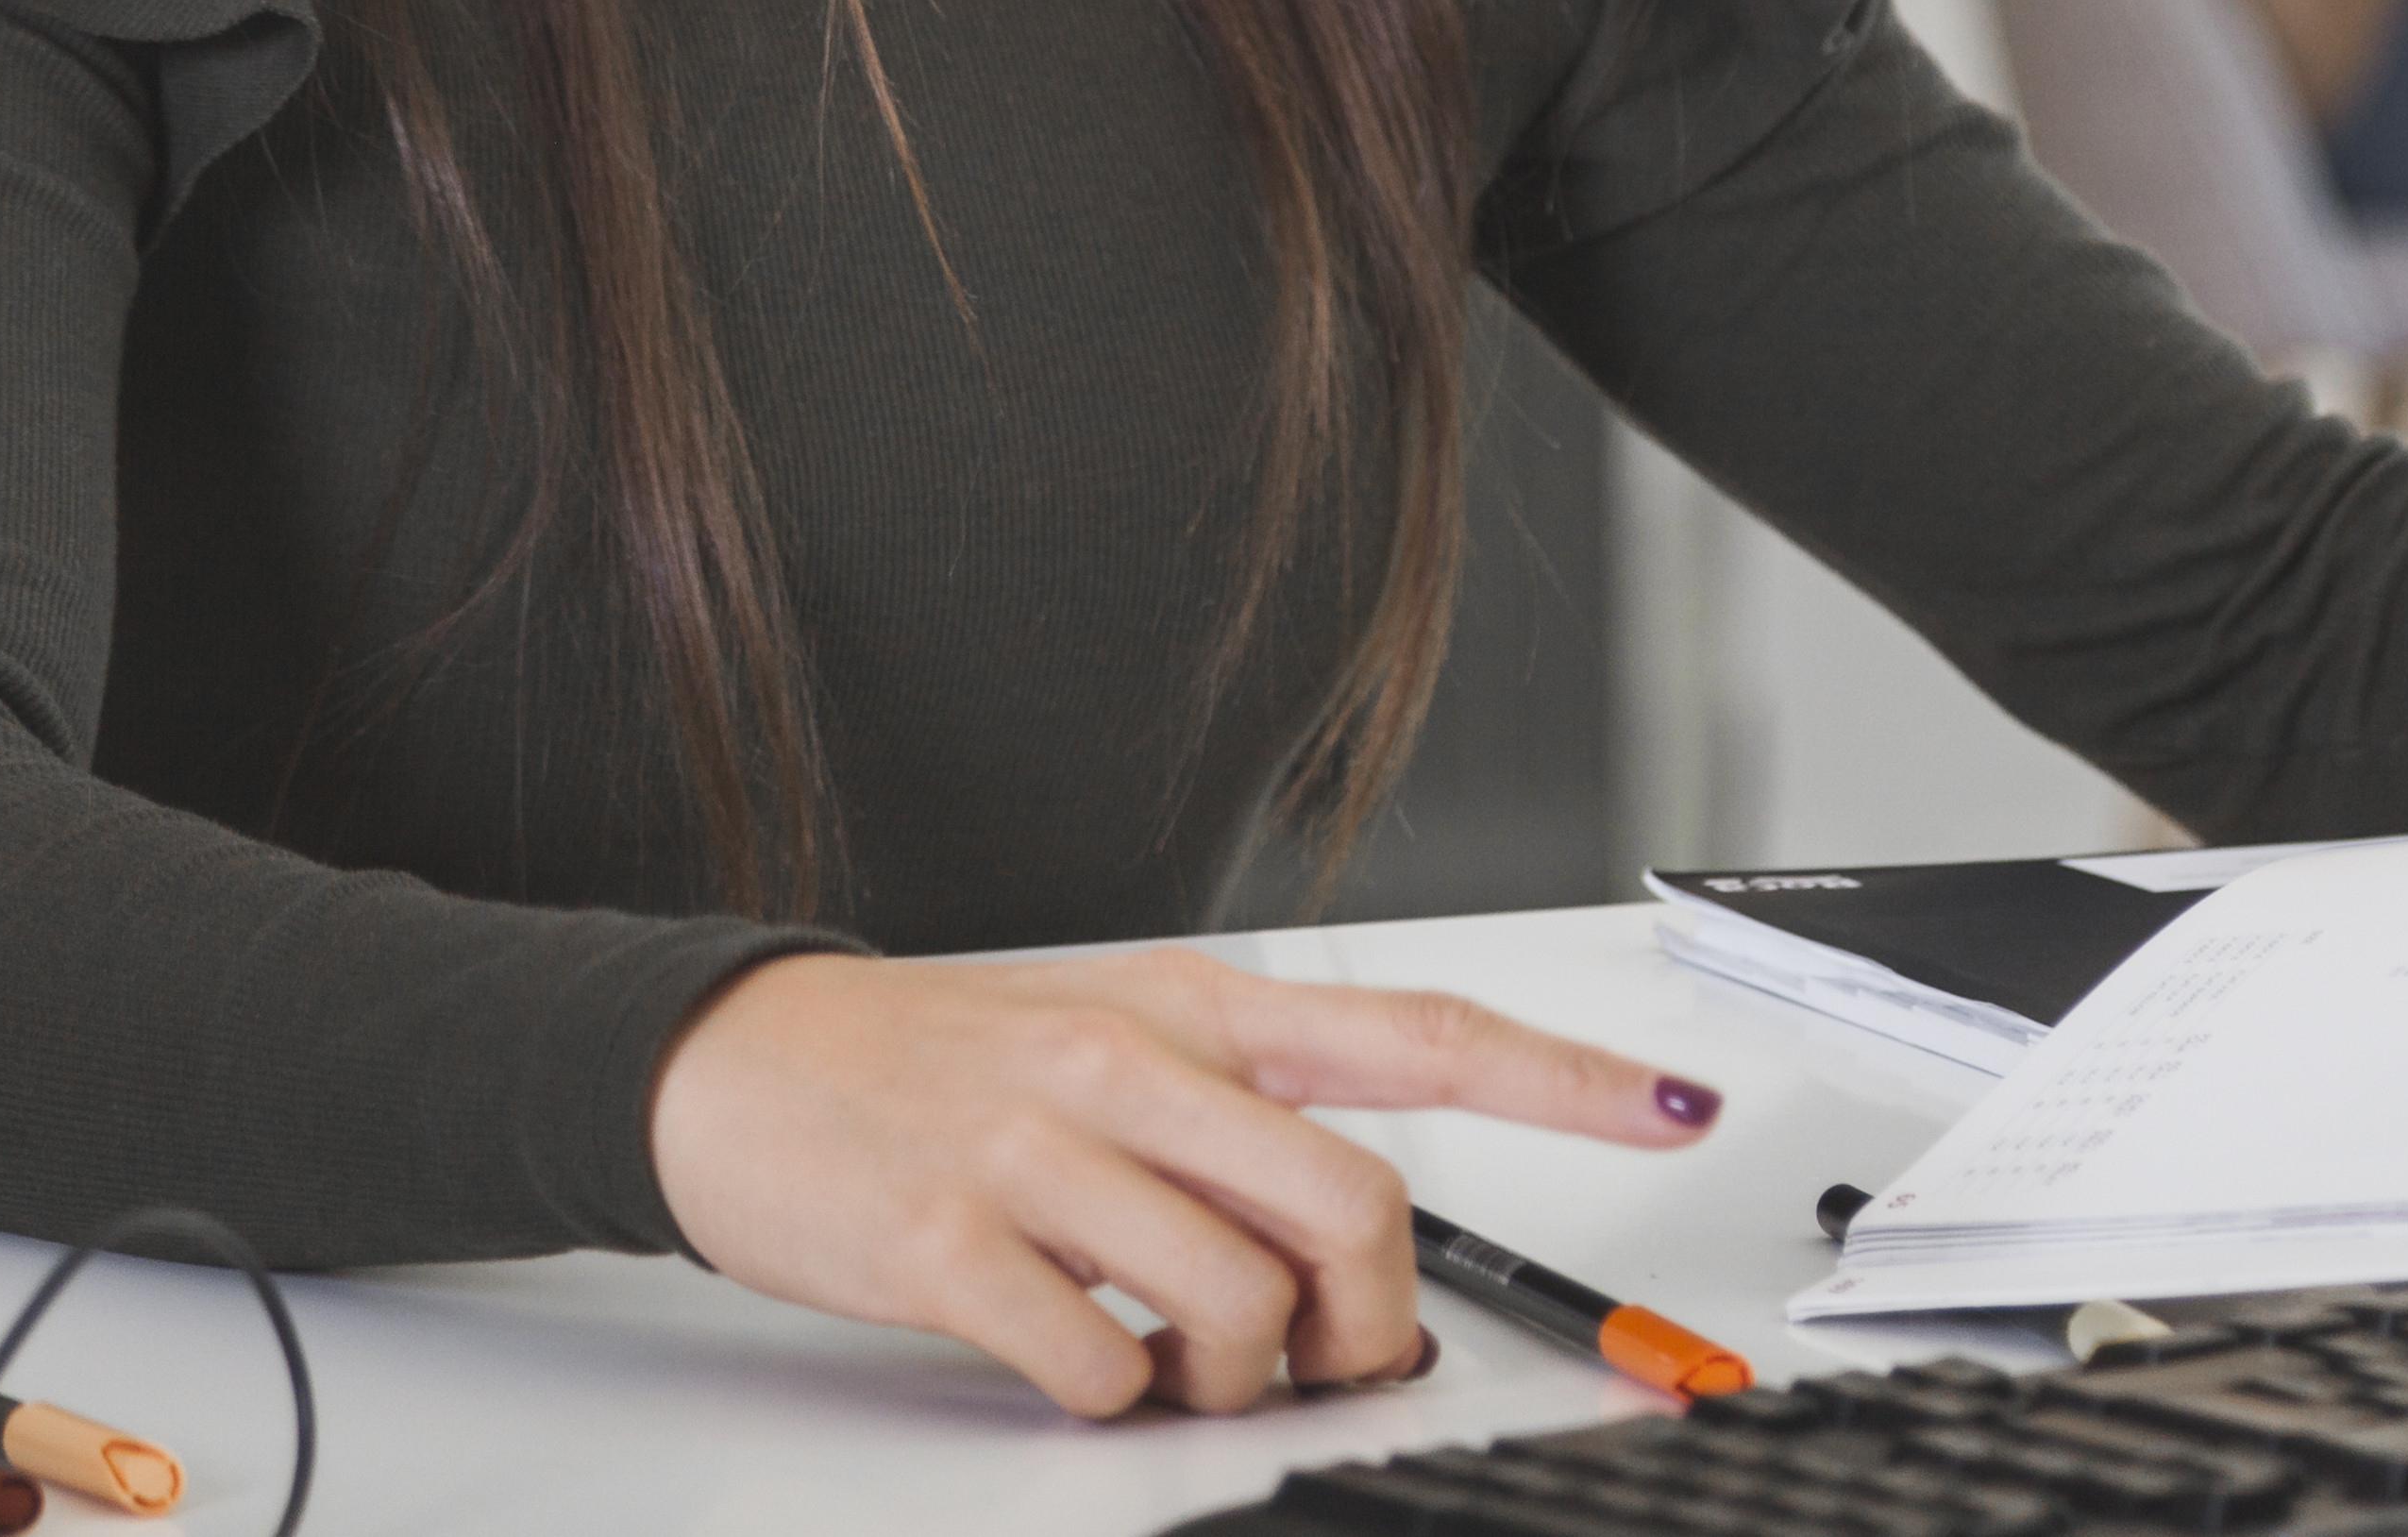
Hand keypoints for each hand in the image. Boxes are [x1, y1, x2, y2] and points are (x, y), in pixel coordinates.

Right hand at [643, 943, 1719, 1417]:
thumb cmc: (940, 1070)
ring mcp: (1038, 1151)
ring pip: (1238, 1301)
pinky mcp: (949, 1243)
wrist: (738, 1061)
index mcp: (1189, 1008)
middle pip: (1350, 1204)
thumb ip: (1234, 1123)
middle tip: (1327, 1359)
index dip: (1558, 1079)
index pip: (1414, 1033)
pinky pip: (1099, 1363)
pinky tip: (1083, 1368)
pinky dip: (1117, 1400)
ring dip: (1237, 1378)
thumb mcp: (1106, 1049)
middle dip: (1368, 1316)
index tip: (1668, 1108)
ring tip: (1179, 1370)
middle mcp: (1131, 1065)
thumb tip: (1353, 1248)